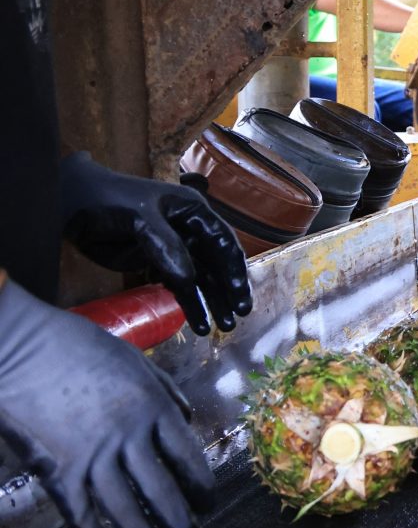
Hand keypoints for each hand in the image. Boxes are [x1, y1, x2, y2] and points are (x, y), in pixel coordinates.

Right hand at [0, 277, 214, 527]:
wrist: (19, 346)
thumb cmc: (76, 346)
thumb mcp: (134, 360)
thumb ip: (165, 390)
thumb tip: (187, 419)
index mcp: (153, 408)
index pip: (188, 458)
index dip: (201, 488)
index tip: (208, 506)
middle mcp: (129, 437)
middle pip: (163, 492)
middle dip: (180, 525)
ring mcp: (91, 455)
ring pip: (124, 510)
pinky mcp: (55, 468)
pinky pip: (78, 511)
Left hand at [60, 153, 252, 334]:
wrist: (70, 205)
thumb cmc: (107, 199)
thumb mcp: (140, 218)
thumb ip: (166, 247)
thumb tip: (188, 280)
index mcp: (193, 211)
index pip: (223, 242)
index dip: (233, 268)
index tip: (238, 293)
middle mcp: (190, 231)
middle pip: (217, 264)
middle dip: (227, 291)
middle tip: (237, 316)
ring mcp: (175, 249)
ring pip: (201, 279)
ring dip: (211, 303)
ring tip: (222, 327)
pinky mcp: (157, 264)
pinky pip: (179, 287)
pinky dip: (188, 305)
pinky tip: (197, 324)